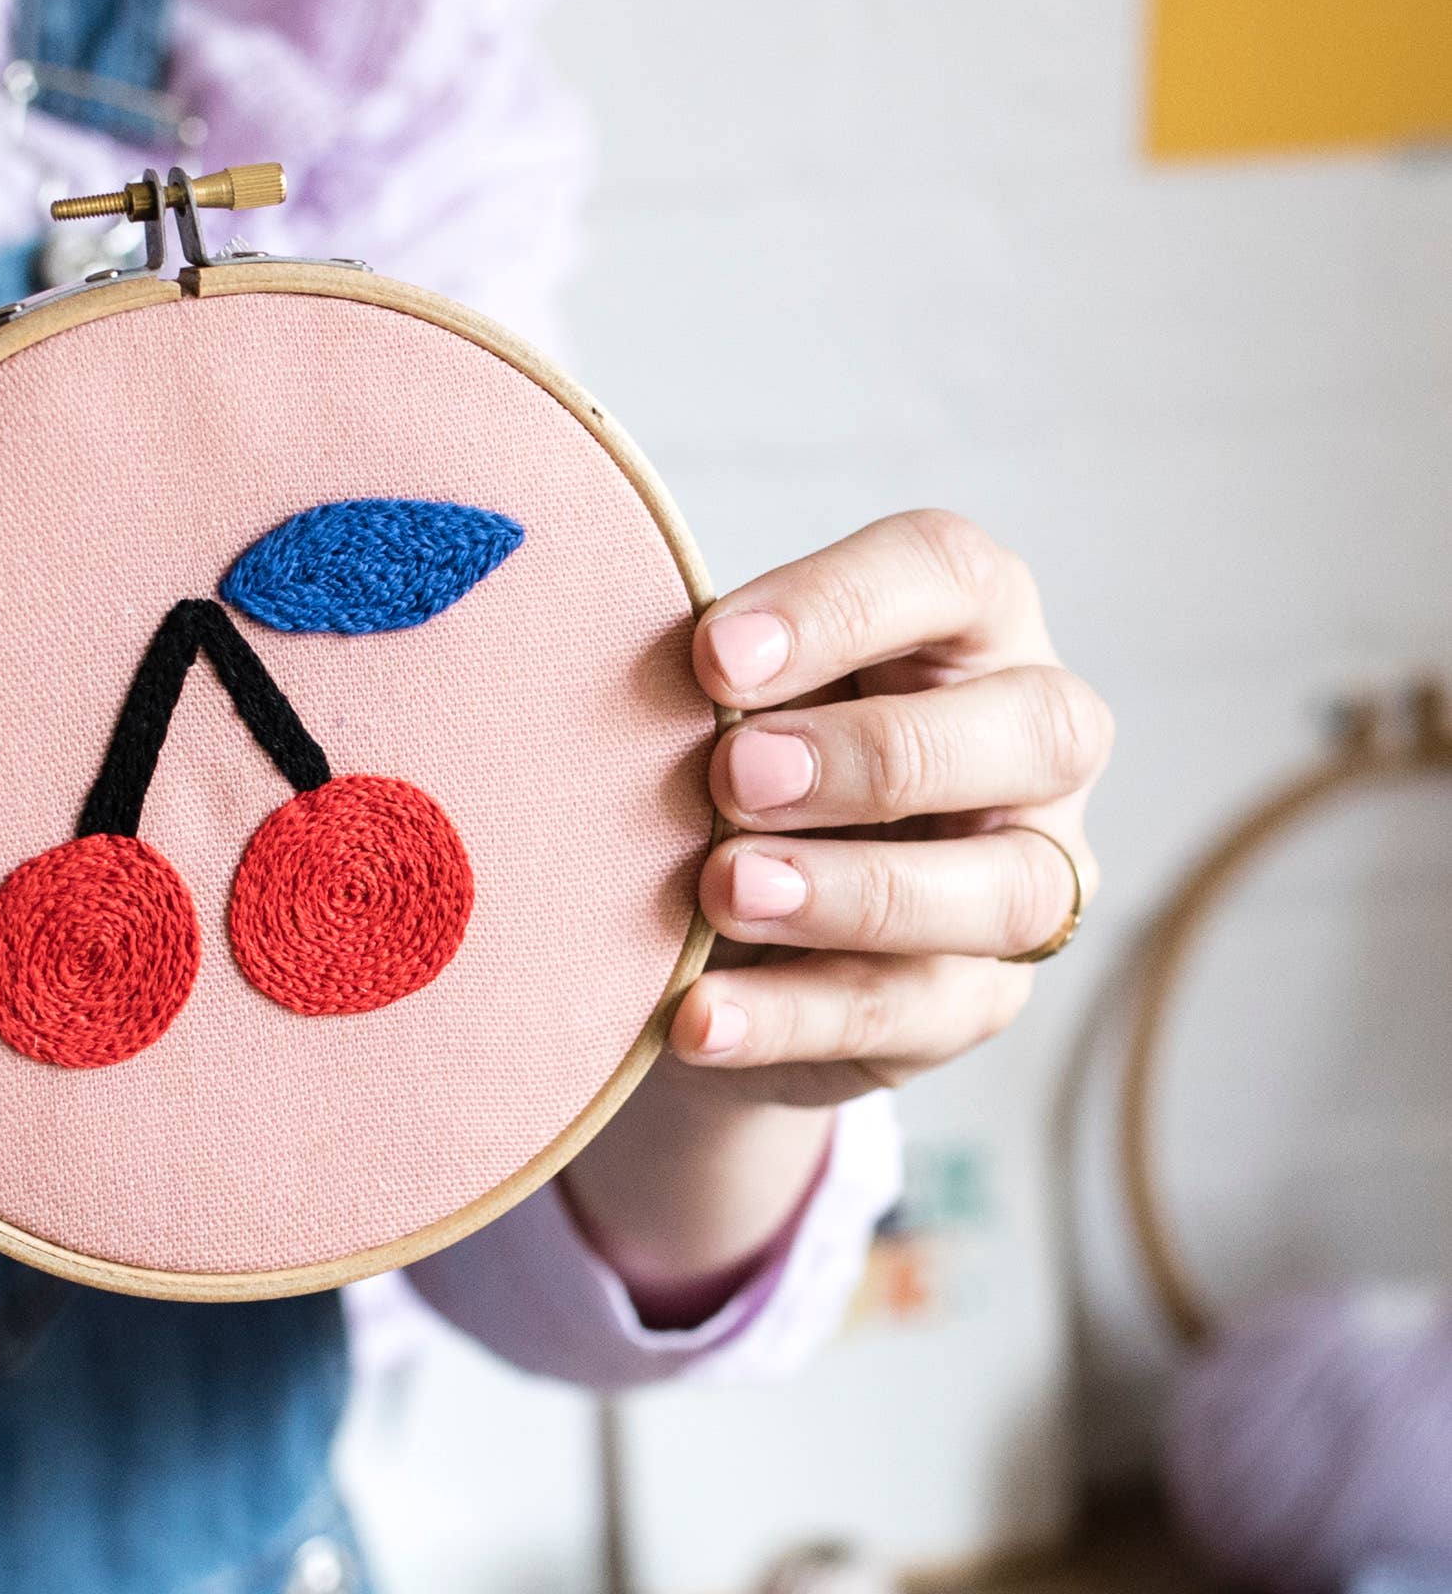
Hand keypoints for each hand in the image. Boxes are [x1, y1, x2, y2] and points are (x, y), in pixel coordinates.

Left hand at [555, 512, 1107, 1311]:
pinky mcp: (974, 999)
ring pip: (1005, 888)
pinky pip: (913, 1013)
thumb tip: (559, 658)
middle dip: (873, 755)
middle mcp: (1031, 743)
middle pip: (1035, 729)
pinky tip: (696, 1016)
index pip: (949, 575)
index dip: (839, 607)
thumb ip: (694, 684)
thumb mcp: (713, 707)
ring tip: (723, 892)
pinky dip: (795, 1018)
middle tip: (731, 776)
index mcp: (964, 625)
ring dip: (855, 891)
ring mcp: (1024, 876)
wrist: (720, 932)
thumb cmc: (718, 764)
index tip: (709, 656)